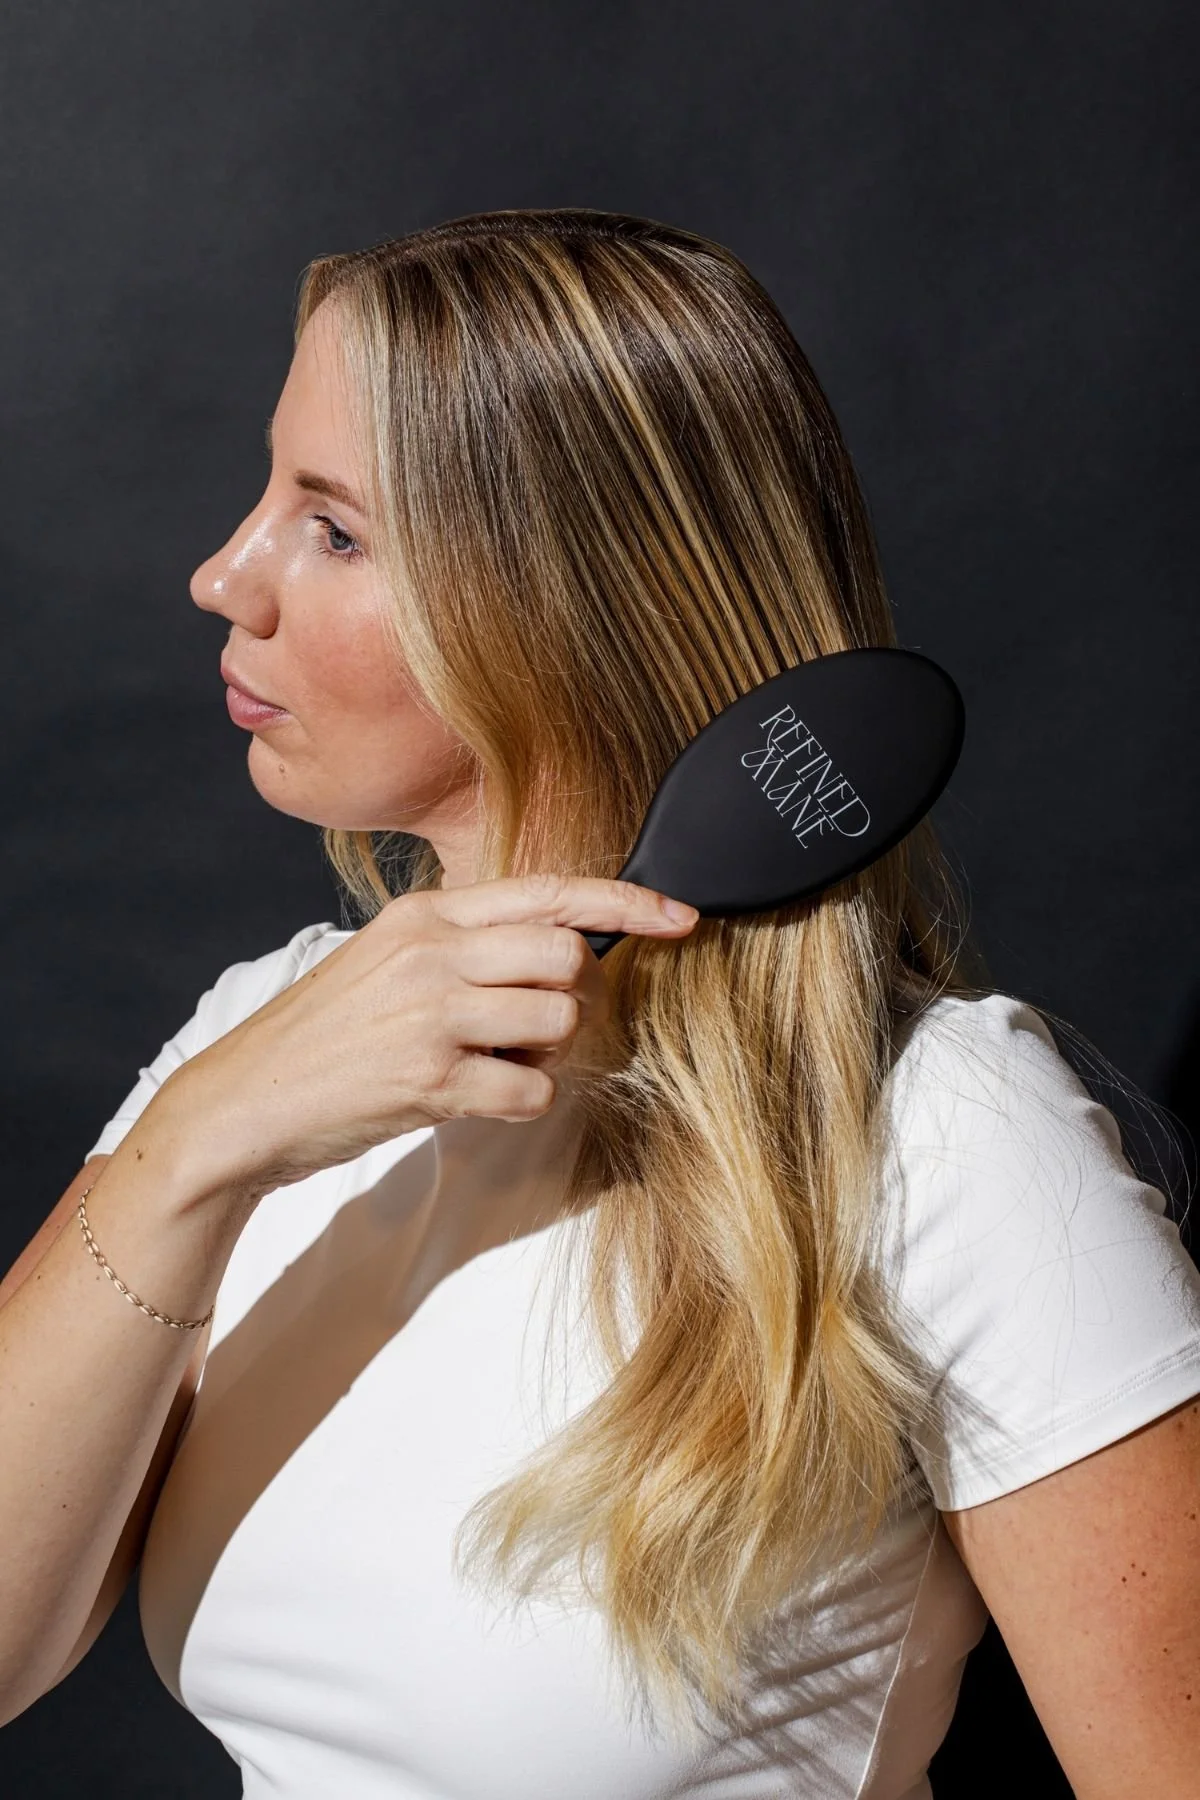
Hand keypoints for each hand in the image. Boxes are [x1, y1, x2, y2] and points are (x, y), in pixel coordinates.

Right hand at [159, 873, 698, 1200]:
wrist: (242, 1101)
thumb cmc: (324, 1038)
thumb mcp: (386, 962)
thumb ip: (464, 946)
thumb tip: (561, 951)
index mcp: (426, 915)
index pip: (551, 891)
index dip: (628, 901)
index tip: (680, 916)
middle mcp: (432, 951)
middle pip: (569, 956)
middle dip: (570, 999)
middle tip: (527, 1030)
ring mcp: (431, 1013)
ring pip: (561, 1021)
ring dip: (546, 1056)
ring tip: (491, 1066)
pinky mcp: (429, 1078)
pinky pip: (532, 1091)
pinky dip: (520, 1104)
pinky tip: (472, 1099)